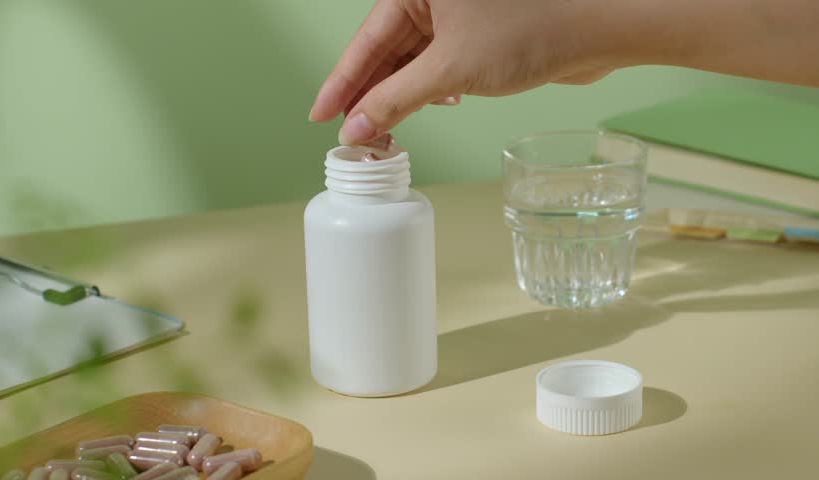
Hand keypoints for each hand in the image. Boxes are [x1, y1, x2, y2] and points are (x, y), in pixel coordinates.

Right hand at [308, 0, 618, 144]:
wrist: (599, 28)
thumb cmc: (534, 28)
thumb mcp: (451, 70)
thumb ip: (396, 100)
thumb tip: (358, 127)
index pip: (366, 38)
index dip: (342, 82)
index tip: (322, 114)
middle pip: (387, 50)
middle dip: (372, 95)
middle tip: (352, 134)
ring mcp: (458, 12)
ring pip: (414, 59)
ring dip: (402, 96)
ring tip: (387, 130)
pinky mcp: (479, 31)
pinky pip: (440, 62)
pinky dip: (433, 87)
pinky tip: (437, 103)